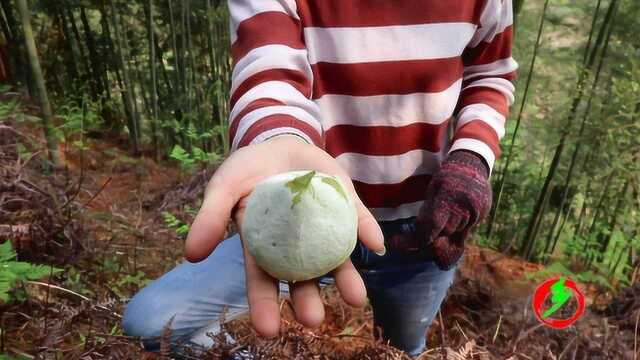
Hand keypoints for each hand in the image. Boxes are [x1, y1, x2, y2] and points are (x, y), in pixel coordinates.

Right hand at [185, 135, 384, 335]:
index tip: (268, 330)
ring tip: (356, 299)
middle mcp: (295, 246)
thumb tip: (192, 255)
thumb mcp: (223, 187)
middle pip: (301, 277)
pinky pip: (356, 221)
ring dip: (346, 278)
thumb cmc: (247, 170)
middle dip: (307, 300)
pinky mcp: (344, 206)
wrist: (277, 141)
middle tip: (313, 319)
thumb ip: (210, 217)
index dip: (264, 305)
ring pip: (335, 259)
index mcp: (263, 246)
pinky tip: (374, 244)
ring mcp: (322, 228)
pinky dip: (366, 231)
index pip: (262, 280)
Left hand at [417, 150, 491, 269]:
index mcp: (447, 194)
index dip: (429, 234)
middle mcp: (464, 202)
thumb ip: (429, 210)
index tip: (425, 239)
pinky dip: (464, 221)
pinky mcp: (485, 210)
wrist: (472, 163)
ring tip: (452, 209)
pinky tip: (462, 208)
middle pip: (448, 229)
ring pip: (460, 228)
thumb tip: (421, 232)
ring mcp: (477, 207)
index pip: (435, 222)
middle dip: (441, 230)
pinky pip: (471, 224)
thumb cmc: (447, 177)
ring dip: (453, 225)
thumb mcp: (434, 188)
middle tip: (438, 222)